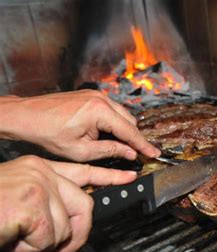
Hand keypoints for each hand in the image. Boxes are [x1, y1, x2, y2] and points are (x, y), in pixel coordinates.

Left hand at [0, 90, 159, 161]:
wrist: (25, 116)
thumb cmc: (47, 132)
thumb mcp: (81, 150)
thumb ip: (110, 150)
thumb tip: (130, 153)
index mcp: (100, 111)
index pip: (130, 131)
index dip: (143, 145)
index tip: (154, 153)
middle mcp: (101, 99)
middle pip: (129, 121)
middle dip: (133, 138)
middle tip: (135, 154)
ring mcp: (95, 95)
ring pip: (122, 115)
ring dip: (122, 130)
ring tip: (116, 146)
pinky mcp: (90, 95)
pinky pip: (111, 110)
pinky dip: (113, 122)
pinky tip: (104, 134)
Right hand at [0, 155, 136, 251]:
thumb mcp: (17, 204)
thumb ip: (47, 206)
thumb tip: (67, 227)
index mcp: (38, 168)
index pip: (83, 171)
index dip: (108, 176)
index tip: (129, 176)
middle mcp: (41, 171)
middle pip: (84, 205)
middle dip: (77, 235)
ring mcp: (37, 184)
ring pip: (64, 227)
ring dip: (40, 246)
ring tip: (15, 239)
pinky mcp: (30, 202)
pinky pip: (48, 238)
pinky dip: (29, 249)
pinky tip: (9, 238)